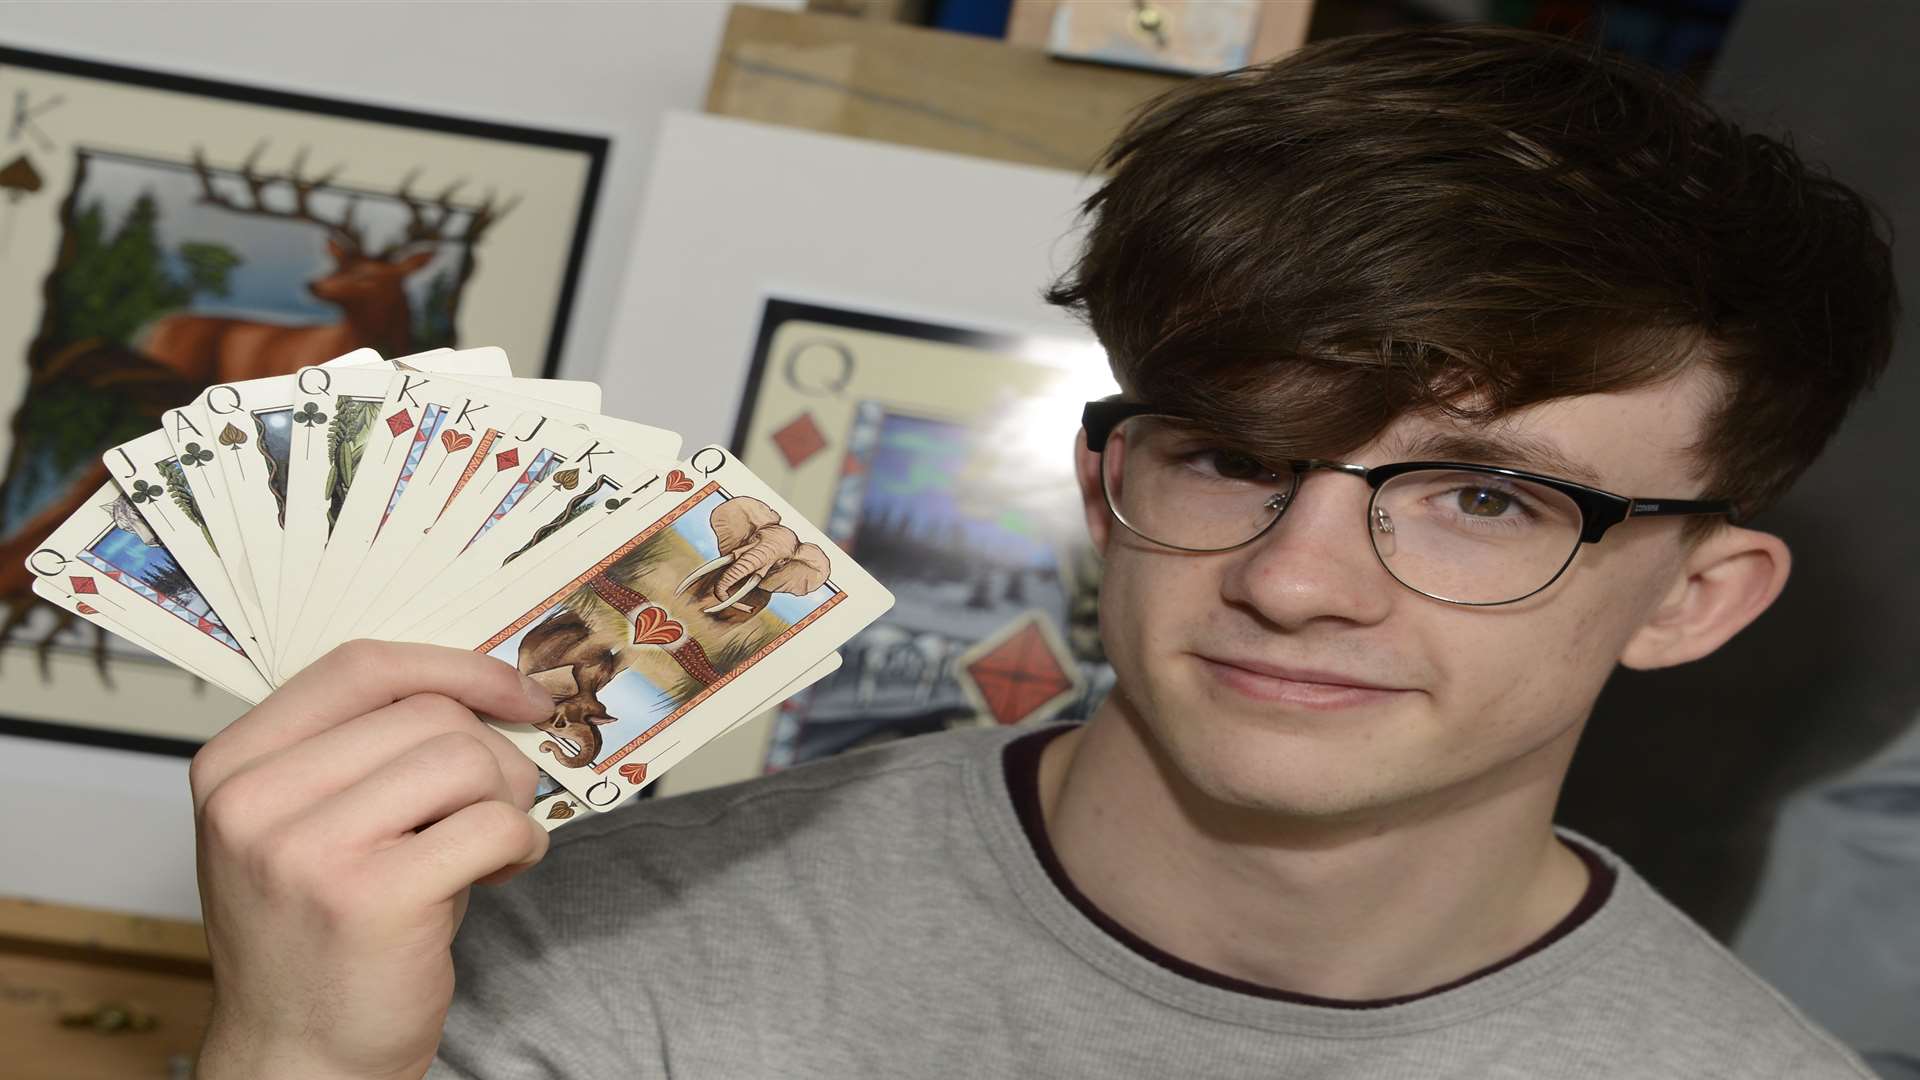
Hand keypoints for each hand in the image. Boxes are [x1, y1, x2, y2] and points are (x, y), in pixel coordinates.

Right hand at [188, 640, 555, 1079]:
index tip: (515, 690)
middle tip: (496, 805)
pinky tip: (499, 872)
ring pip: (464, 759)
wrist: (298, 1057)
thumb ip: (369, 750)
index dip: (456, 668)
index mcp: (234, 766)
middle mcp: (255, 802)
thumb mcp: (309, 823)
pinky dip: (521, 843)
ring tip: (487, 846)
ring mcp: (307, 851)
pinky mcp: (372, 899)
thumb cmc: (323, 935)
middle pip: (427, 712)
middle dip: (492, 753)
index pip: (361, 666)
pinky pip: (491, 826)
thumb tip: (491, 690)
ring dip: (505, 800)